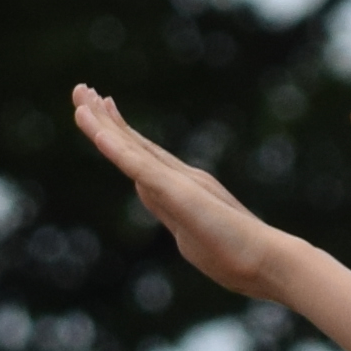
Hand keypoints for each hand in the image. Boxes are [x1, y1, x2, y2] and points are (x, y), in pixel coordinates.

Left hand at [72, 87, 304, 298]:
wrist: (270, 261)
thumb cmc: (242, 257)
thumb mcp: (198, 238)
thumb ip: (182, 222)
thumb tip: (176, 219)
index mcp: (183, 188)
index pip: (142, 156)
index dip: (120, 133)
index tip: (103, 109)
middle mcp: (180, 177)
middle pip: (132, 143)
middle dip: (104, 117)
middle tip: (81, 88)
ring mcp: (179, 183)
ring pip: (131, 148)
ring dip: (103, 123)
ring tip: (81, 96)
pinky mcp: (179, 193)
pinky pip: (140, 167)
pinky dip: (117, 149)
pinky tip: (97, 132)